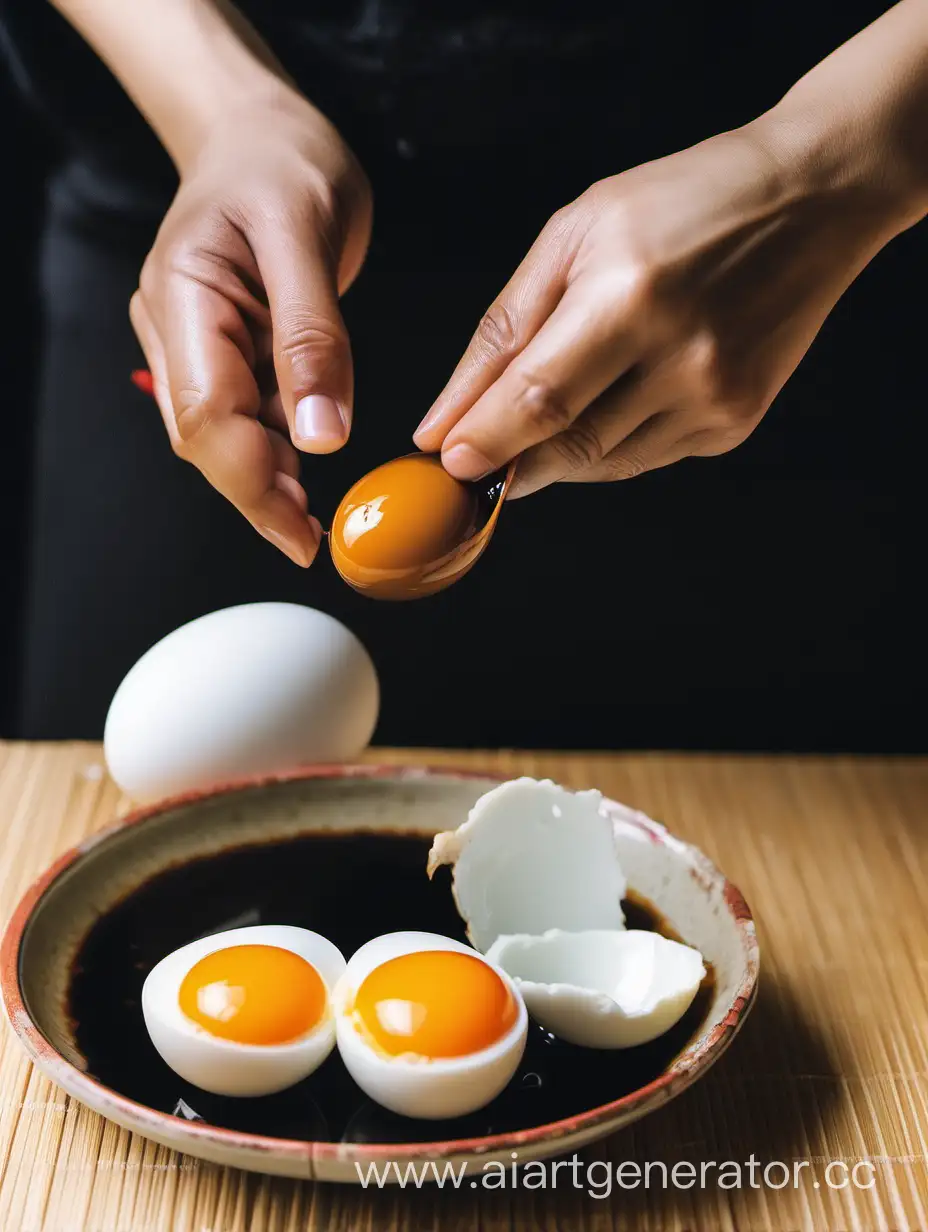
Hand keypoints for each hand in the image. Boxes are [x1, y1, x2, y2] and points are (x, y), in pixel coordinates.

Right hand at [131, 89, 371, 564]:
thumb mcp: (306, 232)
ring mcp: (192, 340)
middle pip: (206, 437)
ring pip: (222, 433)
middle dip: (258, 494)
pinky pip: (242, 410)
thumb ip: (311, 335)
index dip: (250, 483)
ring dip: (266, 478)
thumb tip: (319, 435)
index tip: (298, 531)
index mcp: (183, 295)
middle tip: (313, 540)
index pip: (206, 413)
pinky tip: (305, 464)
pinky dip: (274, 446)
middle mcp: (175, 327)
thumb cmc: (280, 159)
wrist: (257, 129)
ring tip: (316, 516)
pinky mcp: (221, 346)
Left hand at [414, 122, 900, 497]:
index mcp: (630, 295)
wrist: (812, 198)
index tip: (443, 459)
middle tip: (475, 457)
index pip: (536, 400)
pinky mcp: (736, 422)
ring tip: (539, 418)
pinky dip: (605, 446)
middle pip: (567, 446)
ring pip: (602, 464)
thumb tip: (444, 419)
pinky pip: (644, 458)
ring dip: (553, 456)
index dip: (481, 442)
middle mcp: (681, 355)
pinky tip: (605, 404)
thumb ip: (504, 330)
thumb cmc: (681, 201)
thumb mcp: (576, 235)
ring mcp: (716, 396)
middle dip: (508, 459)